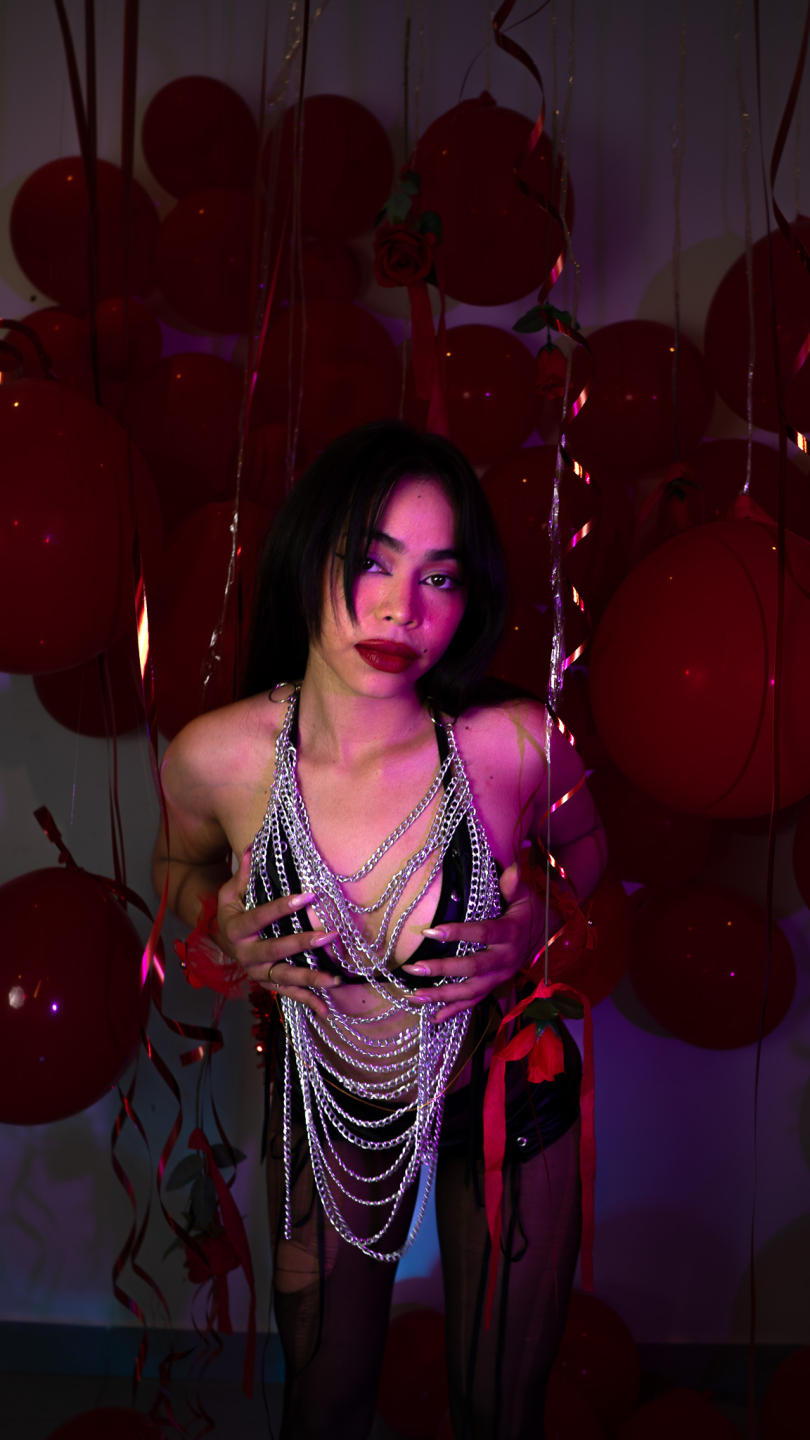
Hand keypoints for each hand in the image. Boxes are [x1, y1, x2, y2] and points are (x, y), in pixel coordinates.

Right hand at [218, 847, 340, 1018]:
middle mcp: (246, 955)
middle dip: (303, 943)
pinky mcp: (268, 984)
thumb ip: (244, 874)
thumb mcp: (231, 892)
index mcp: (236, 929)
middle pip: (276, 950)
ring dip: (310, 978)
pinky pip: (288, 995)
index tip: (308, 895)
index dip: (282, 907)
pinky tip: (326, 1007)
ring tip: (334, 978)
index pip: (260, 917)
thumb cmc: (233, 911)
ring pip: (285, 977)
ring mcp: (257, 973)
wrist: (222, 942)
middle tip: (329, 935)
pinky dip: (307, 1001)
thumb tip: (252, 845)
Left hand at [400, 862, 536, 1022]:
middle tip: (415, 968)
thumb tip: (510, 868)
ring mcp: (500, 977)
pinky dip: (453, 1011)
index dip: (457, 933)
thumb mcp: (524, 895)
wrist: (545, 935)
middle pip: (472, 968)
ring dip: (442, 995)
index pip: (482, 933)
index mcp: (510, 934)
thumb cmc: (528, 911)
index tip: (430, 931)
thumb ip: (514, 884)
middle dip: (442, 970)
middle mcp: (505, 960)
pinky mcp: (494, 987)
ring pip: (470, 991)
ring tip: (414, 996)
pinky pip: (473, 1002)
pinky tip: (431, 1017)